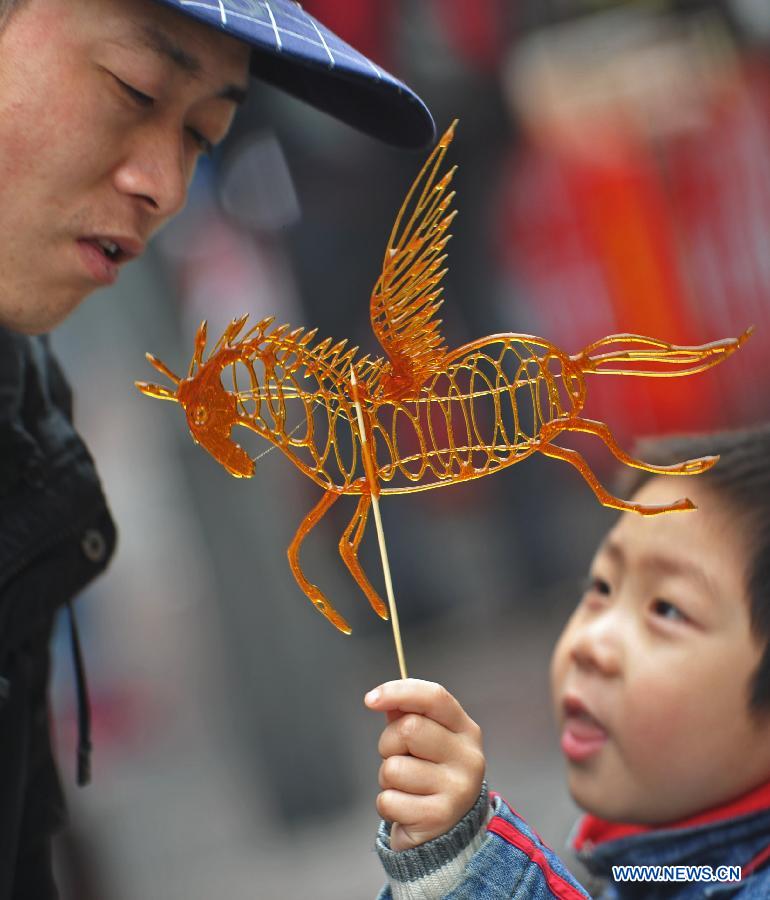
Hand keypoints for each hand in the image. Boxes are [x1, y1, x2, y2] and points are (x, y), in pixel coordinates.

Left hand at [365, 678, 485, 851]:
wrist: (447, 830)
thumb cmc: (430, 773)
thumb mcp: (426, 739)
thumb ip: (407, 714)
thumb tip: (383, 699)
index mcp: (466, 729)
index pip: (433, 697)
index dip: (398, 692)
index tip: (370, 700)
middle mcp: (469, 757)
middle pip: (408, 729)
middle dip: (389, 743)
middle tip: (398, 758)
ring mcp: (458, 788)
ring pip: (393, 768)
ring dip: (387, 778)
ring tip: (405, 786)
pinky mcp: (439, 817)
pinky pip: (389, 800)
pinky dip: (387, 804)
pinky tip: (405, 808)